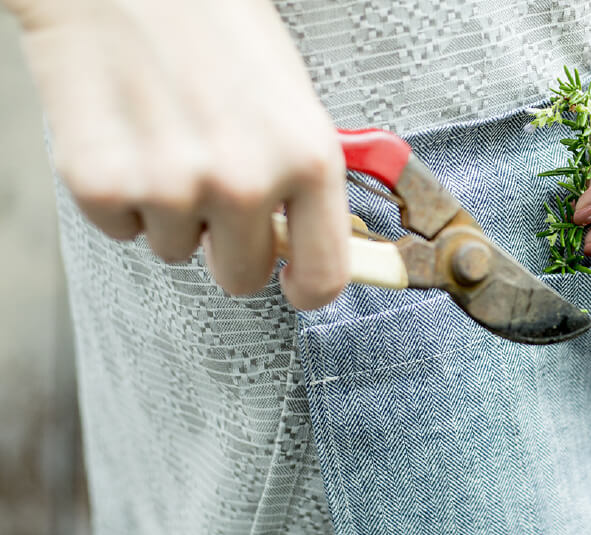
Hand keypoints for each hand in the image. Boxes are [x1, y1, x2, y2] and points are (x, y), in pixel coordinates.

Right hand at [8, 0, 350, 308]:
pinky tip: (127, 133)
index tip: (293, 284)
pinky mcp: (102, 184)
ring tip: (166, 135)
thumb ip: (300, 174)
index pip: (324, 275)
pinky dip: (118, 193)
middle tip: (212, 187)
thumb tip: (307, 239)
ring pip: (176, 249)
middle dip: (228, 244)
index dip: (306, 287)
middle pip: (242, 276)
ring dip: (171, 209)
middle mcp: (245, 182)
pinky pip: (120, 228)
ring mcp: (173, 188)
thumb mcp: (290, 97)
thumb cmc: (212, 22)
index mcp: (307, 158)